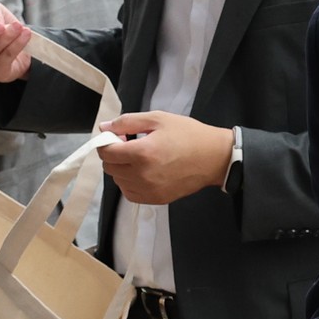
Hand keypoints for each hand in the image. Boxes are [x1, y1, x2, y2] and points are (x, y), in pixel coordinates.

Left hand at [100, 112, 231, 204]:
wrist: (214, 157)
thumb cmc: (188, 135)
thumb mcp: (158, 119)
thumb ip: (127, 122)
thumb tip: (104, 127)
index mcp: (142, 152)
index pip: (106, 152)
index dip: (107, 142)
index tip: (118, 137)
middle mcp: (142, 175)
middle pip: (110, 167)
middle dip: (114, 155)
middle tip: (130, 145)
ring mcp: (149, 190)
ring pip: (118, 181)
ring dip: (122, 169)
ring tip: (139, 159)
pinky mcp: (156, 199)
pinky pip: (130, 193)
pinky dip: (130, 183)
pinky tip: (142, 172)